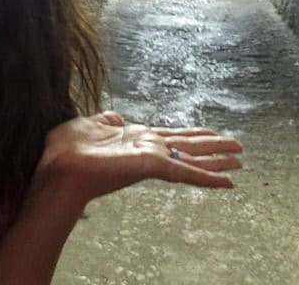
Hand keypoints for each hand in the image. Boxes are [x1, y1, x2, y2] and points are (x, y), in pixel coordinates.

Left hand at [36, 111, 242, 204]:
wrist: (58, 167)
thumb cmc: (66, 149)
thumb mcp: (89, 125)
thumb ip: (106, 121)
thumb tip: (116, 118)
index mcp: (136, 139)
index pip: (172, 137)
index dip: (193, 135)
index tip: (212, 134)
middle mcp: (148, 149)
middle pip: (188, 148)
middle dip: (214, 149)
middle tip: (239, 150)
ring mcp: (151, 159)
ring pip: (192, 159)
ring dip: (217, 161)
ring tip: (240, 162)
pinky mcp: (151, 166)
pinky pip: (185, 172)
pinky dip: (208, 178)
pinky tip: (228, 182)